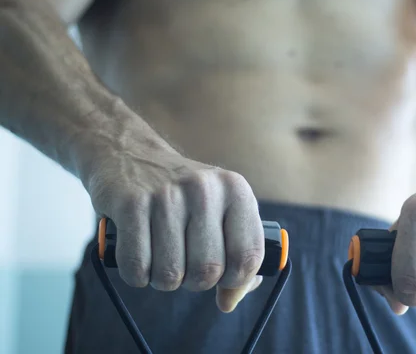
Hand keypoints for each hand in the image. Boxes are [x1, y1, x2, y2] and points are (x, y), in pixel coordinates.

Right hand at [83, 141, 263, 312]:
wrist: (129, 154)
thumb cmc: (180, 195)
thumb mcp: (219, 210)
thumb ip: (236, 253)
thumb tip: (231, 300)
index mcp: (235, 190)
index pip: (248, 255)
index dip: (236, 282)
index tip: (223, 284)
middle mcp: (205, 189)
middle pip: (208, 271)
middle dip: (194, 282)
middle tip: (184, 265)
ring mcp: (167, 195)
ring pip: (170, 276)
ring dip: (162, 280)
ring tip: (159, 256)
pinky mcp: (131, 204)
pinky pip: (136, 268)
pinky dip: (136, 275)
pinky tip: (137, 253)